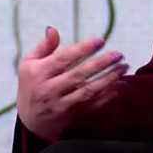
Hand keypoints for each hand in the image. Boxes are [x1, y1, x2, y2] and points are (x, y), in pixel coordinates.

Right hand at [16, 26, 127, 140]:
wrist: (30, 122)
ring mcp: (61, 105)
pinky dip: (109, 95)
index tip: (101, 40)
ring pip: (88, 91)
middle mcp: (49, 90)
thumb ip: (43, 47)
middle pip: (78, 75)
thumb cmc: (31, 85)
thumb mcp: (28, 64)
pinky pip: (94, 105)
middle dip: (101, 64)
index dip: (83, 49)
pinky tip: (121, 85)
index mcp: (38, 73)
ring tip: (123, 67)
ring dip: (109, 79)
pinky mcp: (72, 117)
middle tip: (118, 54)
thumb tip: (52, 29)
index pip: (63, 59)